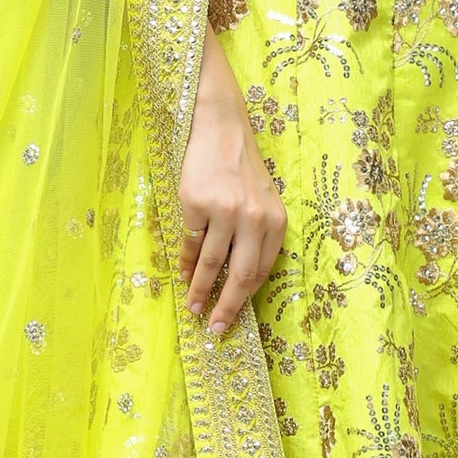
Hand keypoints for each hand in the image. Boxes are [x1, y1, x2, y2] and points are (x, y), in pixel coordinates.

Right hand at [179, 35, 286, 333]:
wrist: (220, 127)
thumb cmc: (241, 169)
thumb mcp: (261, 202)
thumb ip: (256, 237)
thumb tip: (236, 282)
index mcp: (276, 222)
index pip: (261, 273)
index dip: (245, 300)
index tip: (232, 320)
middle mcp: (255, 219)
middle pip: (240, 276)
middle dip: (226, 308)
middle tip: (214, 329)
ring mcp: (225, 211)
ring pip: (210, 264)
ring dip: (199, 290)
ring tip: (192, 308)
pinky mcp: (197, 203)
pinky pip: (189, 243)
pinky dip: (184, 262)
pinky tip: (181, 275)